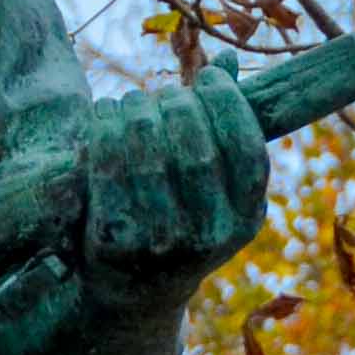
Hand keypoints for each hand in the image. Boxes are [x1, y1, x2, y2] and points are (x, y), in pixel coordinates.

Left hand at [77, 72, 269, 295]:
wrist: (134, 293)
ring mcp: (160, 243)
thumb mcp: (215, 190)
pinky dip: (106, 128)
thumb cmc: (181, 222)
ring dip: (140, 111)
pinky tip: (107, 113)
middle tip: (166, 94)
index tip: (208, 77)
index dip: (228, 104)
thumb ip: (222, 129)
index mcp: (245, 220)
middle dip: (179, 105)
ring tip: (135, 101)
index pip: (248, 151)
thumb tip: (225, 60)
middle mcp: (208, 237)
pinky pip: (109, 167)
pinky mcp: (114, 240)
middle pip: (197, 149)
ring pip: (150, 154)